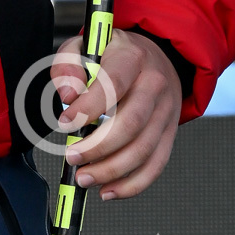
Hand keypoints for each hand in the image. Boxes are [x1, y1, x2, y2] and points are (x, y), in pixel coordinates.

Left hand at [51, 28, 182, 198]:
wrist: (157, 56)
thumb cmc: (115, 54)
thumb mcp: (86, 45)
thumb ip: (69, 64)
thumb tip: (67, 95)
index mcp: (132, 57)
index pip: (113, 84)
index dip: (88, 107)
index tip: (65, 122)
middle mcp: (154, 85)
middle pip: (130, 123)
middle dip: (97, 147)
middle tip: (72, 156)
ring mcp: (165, 112)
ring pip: (142, 150)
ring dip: (111, 171)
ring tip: (85, 176)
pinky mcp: (169, 134)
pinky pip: (155, 166)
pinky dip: (131, 184)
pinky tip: (109, 189)